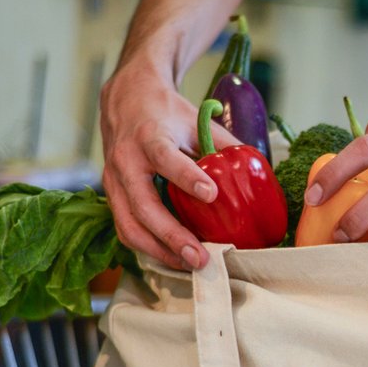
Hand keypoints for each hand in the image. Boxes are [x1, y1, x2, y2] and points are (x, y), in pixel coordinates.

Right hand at [99, 64, 240, 269]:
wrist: (125, 101)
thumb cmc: (165, 113)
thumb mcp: (195, 120)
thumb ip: (221, 146)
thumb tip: (255, 174)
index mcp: (149, 136)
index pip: (165, 157)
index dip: (186, 177)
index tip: (211, 195)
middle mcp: (126, 160)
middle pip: (143, 205)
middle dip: (171, 235)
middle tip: (200, 256)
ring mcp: (114, 181)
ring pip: (129, 225)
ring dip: (160, 251)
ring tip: (189, 265)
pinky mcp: (112, 197)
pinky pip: (126, 229)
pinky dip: (149, 248)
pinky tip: (173, 257)